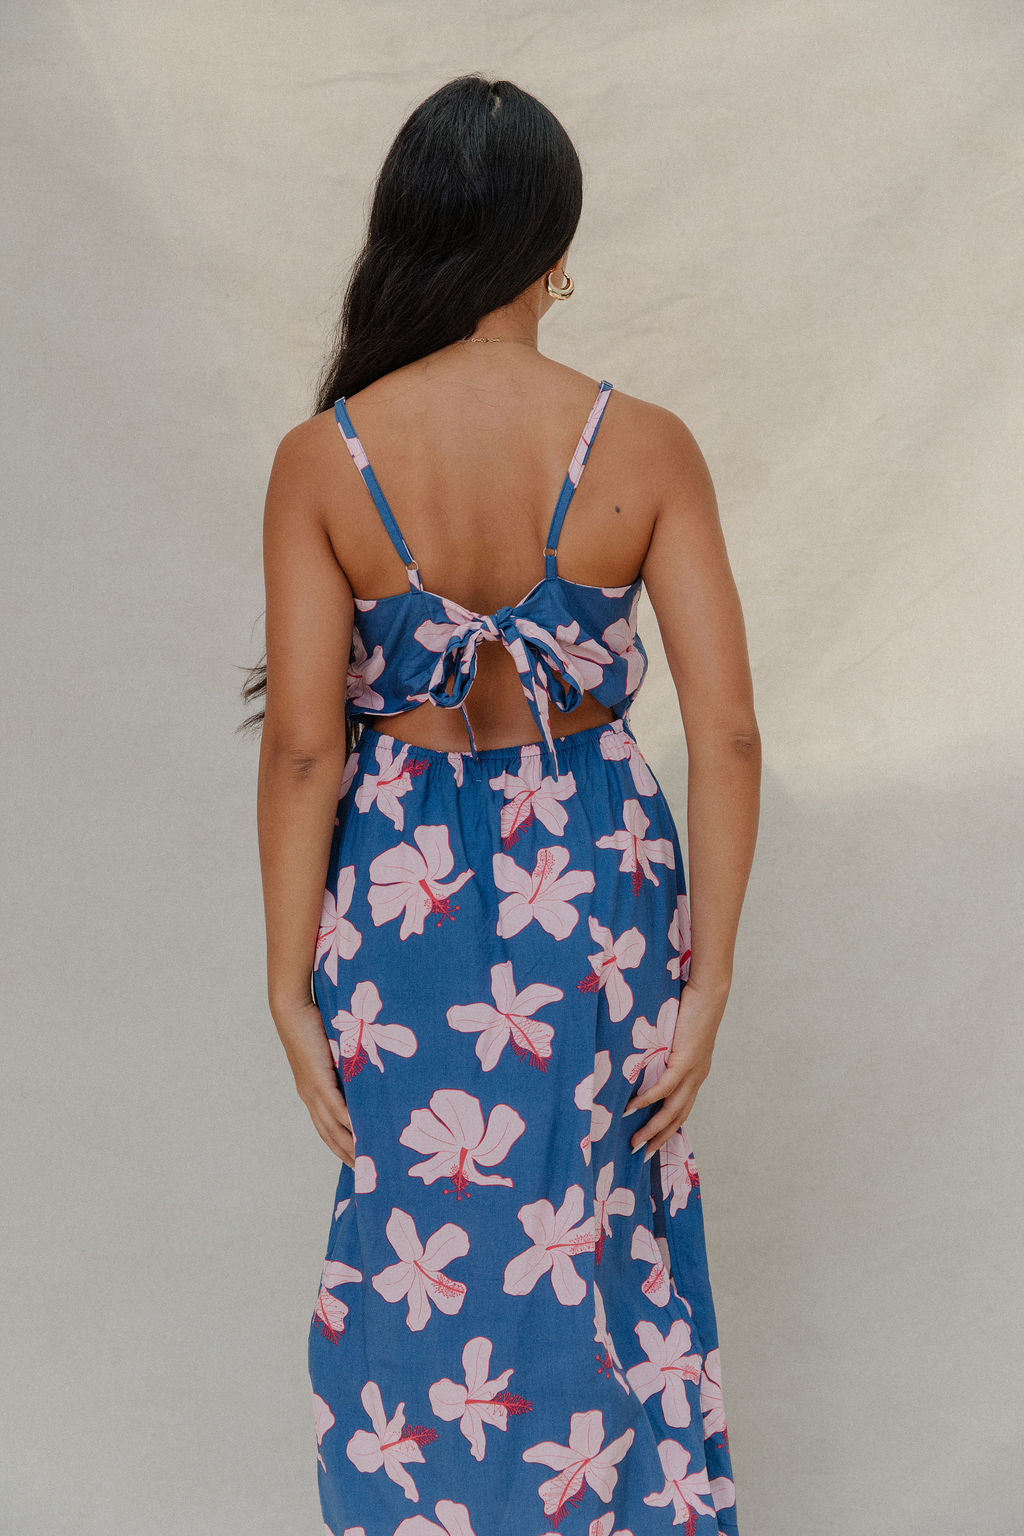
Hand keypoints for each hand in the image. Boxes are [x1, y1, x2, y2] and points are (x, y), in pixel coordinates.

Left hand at [274, 998, 355, 1167]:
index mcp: (312, 1094)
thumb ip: (345, 1066)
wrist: (291, 1010)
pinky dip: (349, 1124)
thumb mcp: (332, 1052)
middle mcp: (311, 1098)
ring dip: (351, 1147)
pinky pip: (337, 1108)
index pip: (327, 1129)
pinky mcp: (318, 1080)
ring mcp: (314, 1091)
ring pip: (333, 1128)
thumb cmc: (312, 1025)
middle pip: (330, 1136)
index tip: (356, 1163)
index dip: (340, 1148)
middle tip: (367, 1177)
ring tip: (369, 1163)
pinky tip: (363, 1135)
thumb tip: (364, 1071)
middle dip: (347, 1157)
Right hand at [623, 980, 727, 1160]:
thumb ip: (665, 1048)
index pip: (682, 1108)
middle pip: (678, 1117)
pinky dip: (647, 1101)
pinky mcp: (685, 1061)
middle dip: (659, 1138)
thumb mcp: (677, 1034)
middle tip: (641, 1154)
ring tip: (635, 1142)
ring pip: (671, 1110)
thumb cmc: (692, 1006)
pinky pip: (664, 1088)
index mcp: (696, 1072)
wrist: (709, 993)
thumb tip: (643, 1052)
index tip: (652, 1141)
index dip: (668, 1127)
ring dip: (652, 1129)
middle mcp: (697, 1077)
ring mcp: (693, 1072)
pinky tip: (631, 1110)